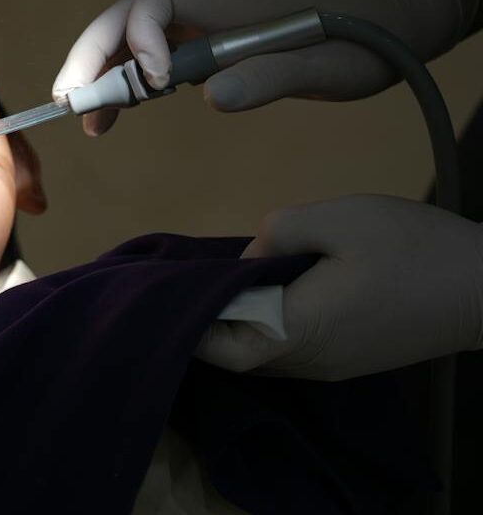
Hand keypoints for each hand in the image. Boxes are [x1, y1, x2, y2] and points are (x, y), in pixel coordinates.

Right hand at [51, 0, 477, 134]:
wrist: (387, 24)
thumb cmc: (363, 43)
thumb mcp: (330, 68)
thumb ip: (272, 77)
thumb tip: (210, 96)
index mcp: (228, 5)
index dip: (140, 34)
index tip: (155, 83)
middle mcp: (204, 9)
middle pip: (124, 19)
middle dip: (90, 57)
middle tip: (70, 103)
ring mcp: (201, 27)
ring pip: (129, 40)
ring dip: (100, 74)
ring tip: (89, 123)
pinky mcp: (205, 47)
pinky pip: (150, 58)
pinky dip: (126, 85)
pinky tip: (117, 117)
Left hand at [196, 194, 482, 380]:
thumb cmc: (414, 249)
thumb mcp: (338, 219)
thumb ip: (277, 233)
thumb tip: (247, 259)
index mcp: (302, 332)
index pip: (224, 351)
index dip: (191, 324)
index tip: (171, 289)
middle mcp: (312, 362)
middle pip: (239, 356)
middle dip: (210, 320)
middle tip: (190, 277)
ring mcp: (334, 366)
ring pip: (266, 354)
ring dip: (241, 322)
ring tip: (224, 277)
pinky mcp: (352, 359)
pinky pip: (294, 349)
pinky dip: (270, 324)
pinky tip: (268, 288)